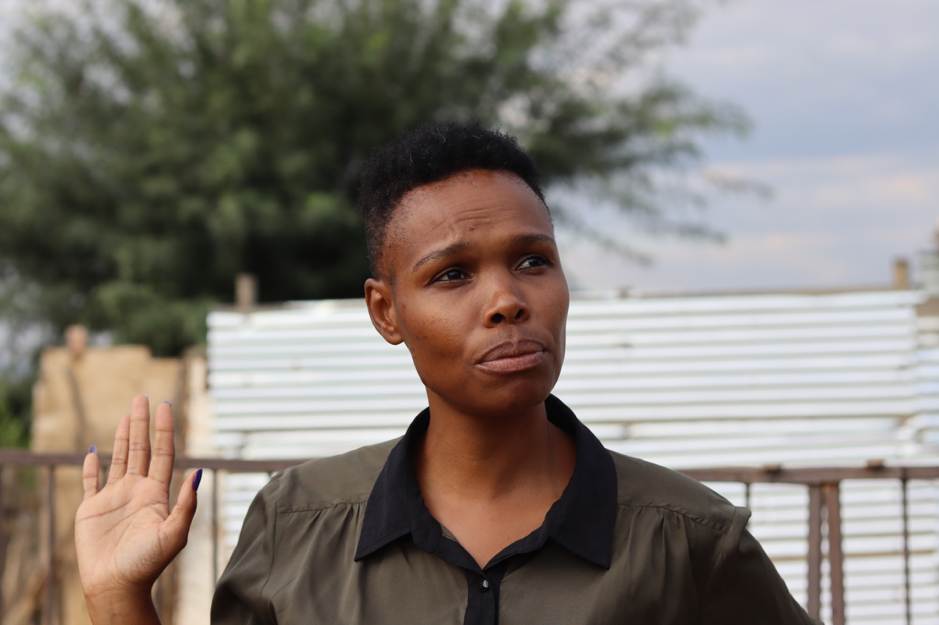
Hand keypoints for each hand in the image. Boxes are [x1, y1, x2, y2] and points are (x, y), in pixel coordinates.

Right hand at [75, 396, 199, 620]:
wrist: (117, 586)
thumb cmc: (148, 564)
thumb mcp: (175, 533)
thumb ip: (187, 504)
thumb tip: (198, 473)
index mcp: (157, 493)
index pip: (163, 452)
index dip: (164, 429)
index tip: (166, 404)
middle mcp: (137, 491)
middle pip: (141, 449)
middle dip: (142, 424)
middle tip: (143, 397)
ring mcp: (114, 499)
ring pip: (119, 459)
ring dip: (121, 436)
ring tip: (127, 414)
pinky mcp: (91, 509)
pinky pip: (90, 482)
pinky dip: (91, 466)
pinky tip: (94, 450)